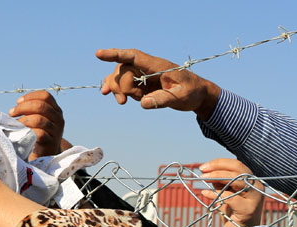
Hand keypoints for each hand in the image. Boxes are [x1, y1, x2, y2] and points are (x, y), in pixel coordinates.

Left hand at [8, 91, 64, 159]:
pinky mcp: (51, 143)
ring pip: (39, 119)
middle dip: (23, 107)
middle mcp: (58, 118)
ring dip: (23, 120)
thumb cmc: (38, 134)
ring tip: (16, 124)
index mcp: (55, 110)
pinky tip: (21, 133)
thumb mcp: (38, 119)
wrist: (46, 156)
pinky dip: (27, 131)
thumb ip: (31, 112)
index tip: (18, 102)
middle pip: (41, 106)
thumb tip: (14, 108)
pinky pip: (39, 134)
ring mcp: (56, 131)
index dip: (30, 96)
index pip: (45, 96)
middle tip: (12, 113)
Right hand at [96, 49, 219, 119]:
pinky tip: (107, 94)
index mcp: (157, 66)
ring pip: (120, 76)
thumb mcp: (180, 97)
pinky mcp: (141, 83)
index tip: (99, 54)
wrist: (197, 94)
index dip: (115, 54)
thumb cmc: (191, 92)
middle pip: (123, 70)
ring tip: (123, 103)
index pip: (133, 56)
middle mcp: (147, 67)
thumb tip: (143, 103)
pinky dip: (115, 88)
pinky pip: (122, 82)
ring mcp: (143, 75)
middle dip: (121, 86)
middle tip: (130, 101)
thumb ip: (163, 99)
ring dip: (117, 89)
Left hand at [199, 158, 264, 226]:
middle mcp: (257, 186)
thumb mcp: (226, 195)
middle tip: (202, 170)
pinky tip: (205, 193)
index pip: (237, 165)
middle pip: (238, 170)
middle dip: (218, 167)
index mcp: (252, 181)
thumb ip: (221, 184)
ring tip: (203, 178)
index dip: (220, 163)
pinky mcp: (249, 210)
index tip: (204, 166)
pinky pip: (230, 198)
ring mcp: (255, 198)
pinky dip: (215, 194)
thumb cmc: (233, 215)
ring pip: (237, 180)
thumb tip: (208, 172)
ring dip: (217, 177)